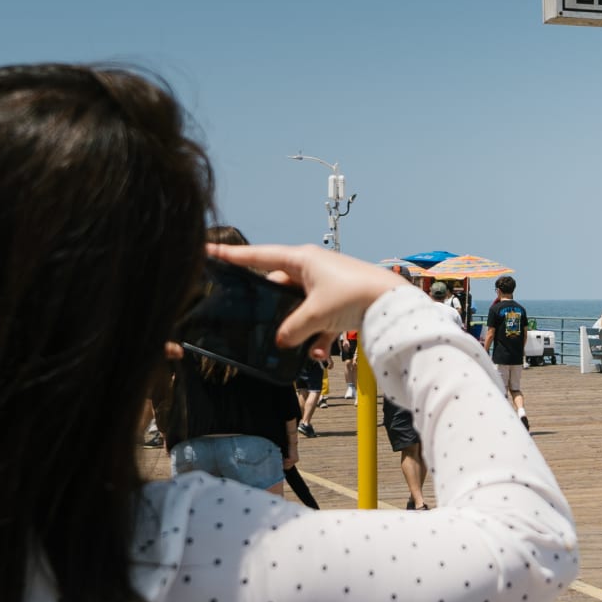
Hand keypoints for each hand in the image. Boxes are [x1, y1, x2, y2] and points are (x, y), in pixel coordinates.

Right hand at [209, 243, 406, 358]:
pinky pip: (317, 319)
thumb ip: (292, 329)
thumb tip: (280, 341)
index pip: (258, 256)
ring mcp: (325, 285)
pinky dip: (317, 335)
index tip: (208, 249)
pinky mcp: (338, 301)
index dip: (232, 255)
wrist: (393, 304)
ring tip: (299, 345)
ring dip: (298, 329)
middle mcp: (311, 268)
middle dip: (272, 310)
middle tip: (256, 322)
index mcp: (301, 259)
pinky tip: (320, 351)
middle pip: (277, 287)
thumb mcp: (316, 315)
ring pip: (298, 308)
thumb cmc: (356, 295)